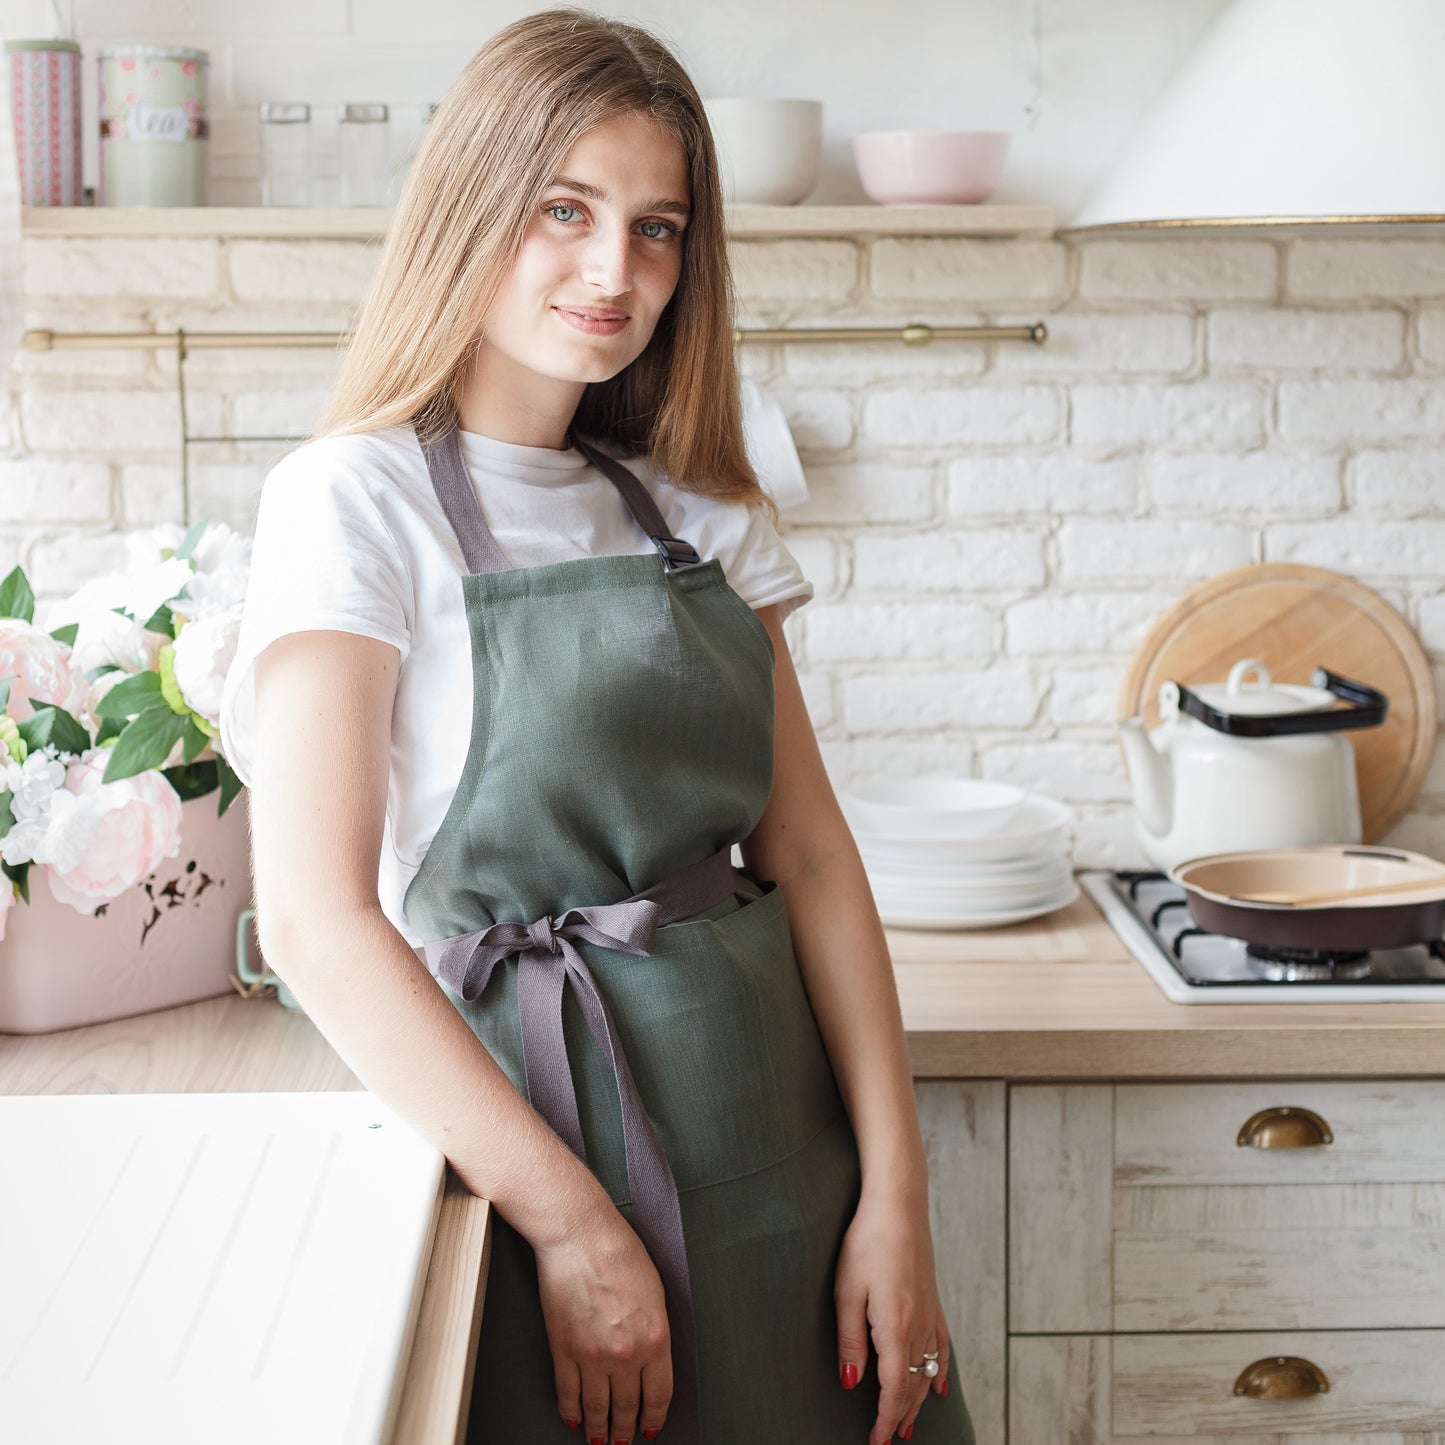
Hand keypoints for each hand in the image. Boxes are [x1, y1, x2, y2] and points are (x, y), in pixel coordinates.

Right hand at [534, 1212, 672, 1442]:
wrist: (581, 1236)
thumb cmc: (621, 1253)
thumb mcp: (655, 1292)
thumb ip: (655, 1330)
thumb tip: (652, 1359)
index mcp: (655, 1339)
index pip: (659, 1395)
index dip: (654, 1418)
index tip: (650, 1429)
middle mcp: (626, 1355)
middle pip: (627, 1407)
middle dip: (625, 1430)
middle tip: (623, 1443)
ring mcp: (592, 1355)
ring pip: (597, 1407)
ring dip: (599, 1430)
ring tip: (600, 1441)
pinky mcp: (563, 1349)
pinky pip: (567, 1392)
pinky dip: (571, 1412)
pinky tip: (574, 1420)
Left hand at [834, 1192, 951, 1444]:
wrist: (899, 1203)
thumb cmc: (867, 1241)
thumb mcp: (846, 1290)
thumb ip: (850, 1340)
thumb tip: (850, 1383)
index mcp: (896, 1328)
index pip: (891, 1389)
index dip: (883, 1419)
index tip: (876, 1442)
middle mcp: (919, 1326)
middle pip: (912, 1385)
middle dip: (900, 1415)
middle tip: (888, 1439)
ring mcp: (930, 1313)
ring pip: (927, 1370)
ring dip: (918, 1400)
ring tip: (908, 1423)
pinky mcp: (933, 1300)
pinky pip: (941, 1346)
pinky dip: (939, 1370)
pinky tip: (940, 1384)